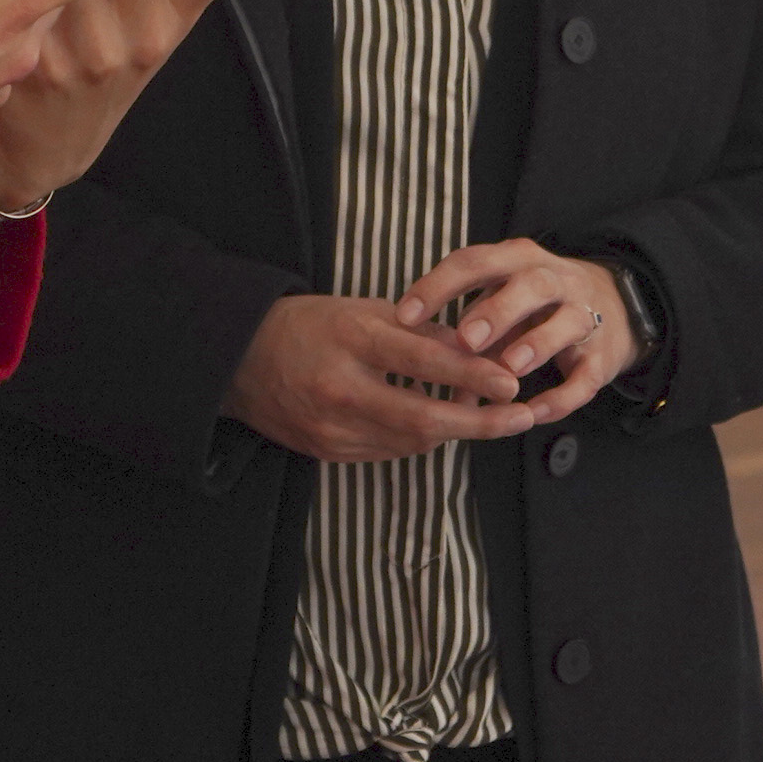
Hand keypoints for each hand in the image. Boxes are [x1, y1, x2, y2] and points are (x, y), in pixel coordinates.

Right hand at [223, 295, 540, 461]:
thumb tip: (476, 352)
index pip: (422, 362)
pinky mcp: (326, 452)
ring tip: (488, 414)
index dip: (472, 376)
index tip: (513, 382)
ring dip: (455, 431)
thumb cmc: (310, 324)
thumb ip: (419, 331)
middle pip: (423, 419)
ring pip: (411, 441)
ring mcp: (331, 427)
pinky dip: (420, 439)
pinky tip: (439, 424)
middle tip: (522, 417)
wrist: (239, 359)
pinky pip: (389, 451)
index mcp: (351, 340)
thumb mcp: (364, 309)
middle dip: (480, 423)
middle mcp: (340, 388)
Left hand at [394, 239, 636, 428]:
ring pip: (567, 322)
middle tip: (465, 340)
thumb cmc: (534, 307)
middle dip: (497, 311)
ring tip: (508, 368)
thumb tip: (429, 383)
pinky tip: (534, 413)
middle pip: (531, 284)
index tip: (405, 316)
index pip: (475, 261)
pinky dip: (562, 396)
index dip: (438, 286)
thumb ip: (466, 340)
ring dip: (536, 344)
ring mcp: (584, 314)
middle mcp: (555, 279)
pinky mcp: (603, 355)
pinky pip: (586, 375)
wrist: (614, 306)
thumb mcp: (499, 308)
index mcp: (518, 259)